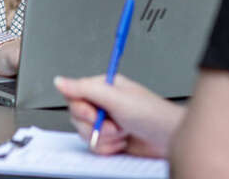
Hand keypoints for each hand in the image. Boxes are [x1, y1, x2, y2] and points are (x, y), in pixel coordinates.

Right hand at [54, 74, 184, 158]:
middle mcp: (103, 104)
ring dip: (105, 137)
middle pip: (77, 117)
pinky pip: (96, 147)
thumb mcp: (115, 97)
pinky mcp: (111, 140)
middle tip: (114, 123)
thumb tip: (59, 81)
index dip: (82, 108)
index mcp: (103, 87)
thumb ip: (84, 89)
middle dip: (96, 125)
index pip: (74, 96)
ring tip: (123, 131)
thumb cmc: (151, 114)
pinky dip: (109, 148)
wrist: (168, 138)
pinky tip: (124, 141)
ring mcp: (107, 123)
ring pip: (85, 134)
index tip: (94, 113)